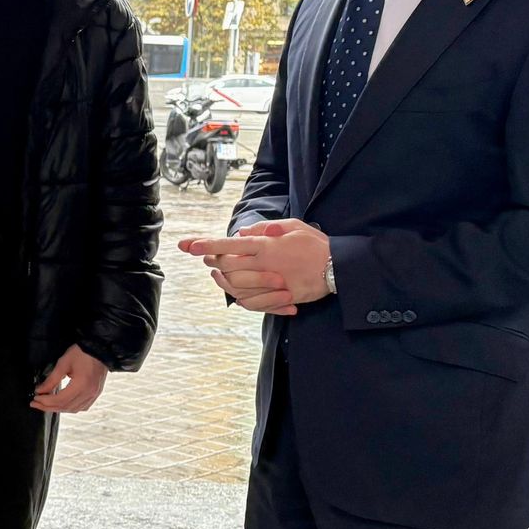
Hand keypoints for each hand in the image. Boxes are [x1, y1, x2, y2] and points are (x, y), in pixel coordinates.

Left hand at [31, 345, 108, 413]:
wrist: (99, 350)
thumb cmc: (82, 353)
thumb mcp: (63, 363)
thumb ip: (51, 379)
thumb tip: (40, 390)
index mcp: (81, 385)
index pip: (59, 400)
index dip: (45, 401)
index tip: (35, 399)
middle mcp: (89, 393)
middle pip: (65, 407)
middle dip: (48, 407)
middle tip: (36, 403)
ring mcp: (94, 395)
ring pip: (73, 409)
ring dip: (58, 408)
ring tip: (46, 404)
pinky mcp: (95, 394)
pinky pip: (81, 407)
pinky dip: (69, 407)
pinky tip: (61, 404)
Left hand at [178, 219, 330, 315]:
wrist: (339, 267)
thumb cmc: (316, 244)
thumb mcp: (293, 226)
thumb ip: (265, 229)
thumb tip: (241, 233)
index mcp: (267, 246)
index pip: (229, 245)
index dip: (206, 245)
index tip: (188, 245)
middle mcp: (265, 265)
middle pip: (227, 266)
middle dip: (211, 261)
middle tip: (203, 257)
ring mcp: (271, 283)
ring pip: (235, 286)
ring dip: (222, 280)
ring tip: (215, 273)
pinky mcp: (279, 297)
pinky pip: (251, 302)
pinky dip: (240, 297)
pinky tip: (236, 291)